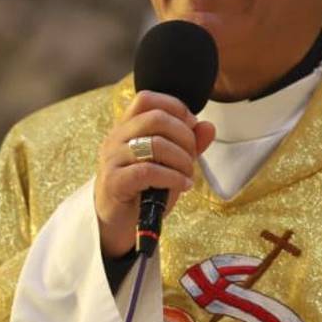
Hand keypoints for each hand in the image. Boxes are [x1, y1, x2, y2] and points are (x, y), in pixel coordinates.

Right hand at [94, 91, 214, 257]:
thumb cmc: (143, 190)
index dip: (175, 107)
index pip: (147, 98)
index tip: (191, 126)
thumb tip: (208, 126)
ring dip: (181, 159)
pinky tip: (182, 185)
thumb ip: (188, 144)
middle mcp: (116, 138)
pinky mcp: (114, 182)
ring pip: (155, 144)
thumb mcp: (170, 164)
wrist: (119, 223)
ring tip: (187, 174)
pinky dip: (173, 177)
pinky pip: (148, 171)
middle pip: (155, 117)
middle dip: (184, 135)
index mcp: (126, 128)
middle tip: (192, 155)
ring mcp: (113, 159)